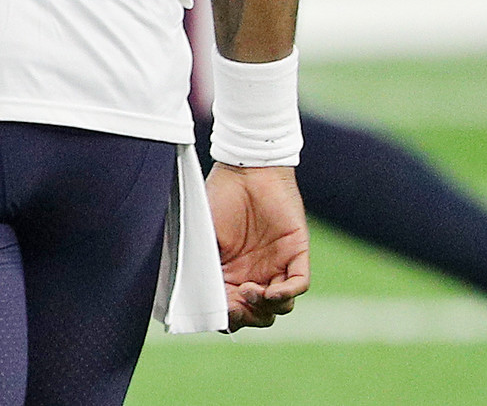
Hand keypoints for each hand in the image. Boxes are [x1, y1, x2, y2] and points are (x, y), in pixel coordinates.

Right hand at [206, 163, 309, 329]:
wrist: (245, 170)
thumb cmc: (218, 196)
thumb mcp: (202, 234)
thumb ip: (199, 262)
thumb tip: (189, 294)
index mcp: (230, 271)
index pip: (232, 308)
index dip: (226, 316)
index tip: (216, 311)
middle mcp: (254, 273)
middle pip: (257, 314)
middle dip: (245, 317)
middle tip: (233, 306)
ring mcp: (277, 265)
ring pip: (279, 306)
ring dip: (264, 307)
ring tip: (249, 290)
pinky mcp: (296, 254)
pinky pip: (297, 285)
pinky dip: (285, 294)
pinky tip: (269, 291)